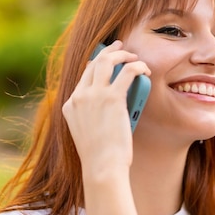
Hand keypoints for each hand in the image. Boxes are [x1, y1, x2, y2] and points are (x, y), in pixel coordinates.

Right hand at [62, 41, 150, 178]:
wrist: (102, 167)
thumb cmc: (100, 157)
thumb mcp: (88, 133)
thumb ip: (92, 117)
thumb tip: (109, 107)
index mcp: (70, 105)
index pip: (83, 76)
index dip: (96, 64)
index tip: (106, 59)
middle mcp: (79, 96)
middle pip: (93, 63)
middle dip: (108, 52)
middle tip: (120, 48)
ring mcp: (93, 95)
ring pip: (107, 61)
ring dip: (122, 55)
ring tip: (134, 56)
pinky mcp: (112, 98)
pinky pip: (127, 72)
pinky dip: (137, 66)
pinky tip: (144, 69)